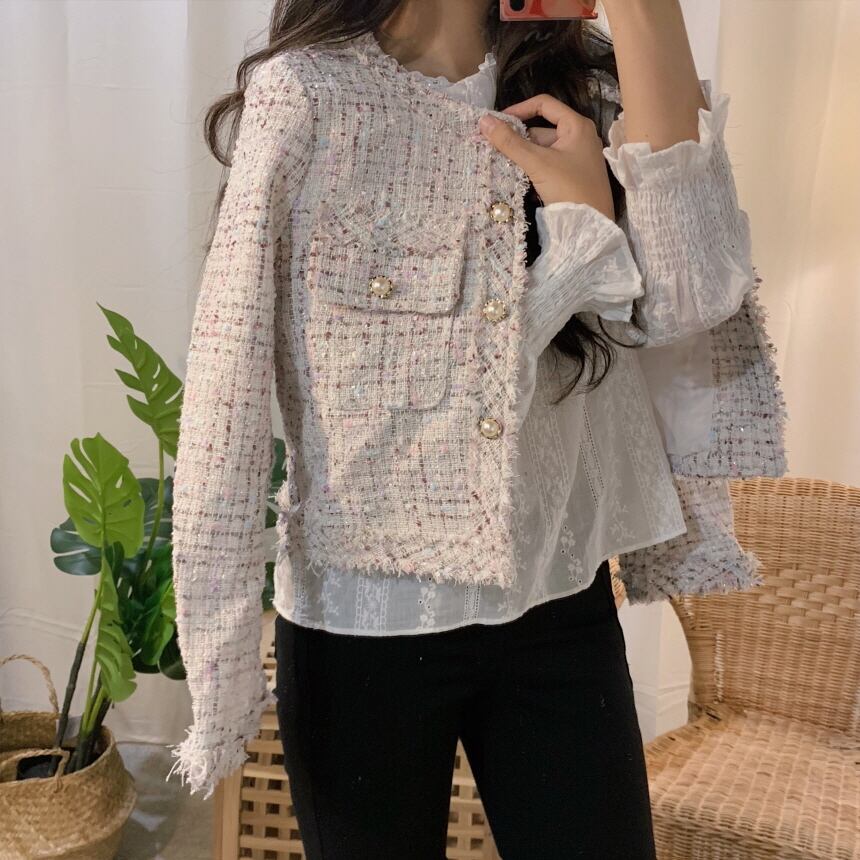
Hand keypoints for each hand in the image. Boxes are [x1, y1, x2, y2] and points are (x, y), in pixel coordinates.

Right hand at [478, 96, 614, 221]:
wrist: (591, 226)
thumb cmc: (569, 188)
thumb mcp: (537, 163)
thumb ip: (510, 142)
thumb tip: (484, 121)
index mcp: (576, 126)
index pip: (544, 104)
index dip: (519, 109)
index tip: (498, 122)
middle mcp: (578, 137)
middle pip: (540, 130)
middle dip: (517, 139)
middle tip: (493, 147)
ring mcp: (575, 158)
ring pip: (541, 150)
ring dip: (522, 156)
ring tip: (500, 163)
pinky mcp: (570, 176)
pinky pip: (546, 166)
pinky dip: (531, 169)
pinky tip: (515, 177)